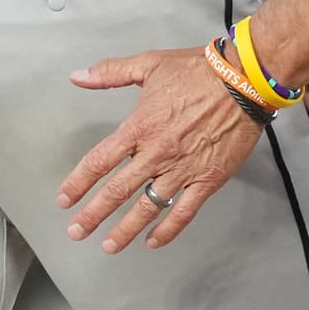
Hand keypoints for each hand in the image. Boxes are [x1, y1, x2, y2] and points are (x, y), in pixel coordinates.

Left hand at [61, 44, 263, 251]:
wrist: (244, 81)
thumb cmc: (199, 71)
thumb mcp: (149, 64)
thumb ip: (110, 73)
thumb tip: (78, 76)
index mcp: (139, 127)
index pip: (100, 162)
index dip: (78, 183)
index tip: (64, 200)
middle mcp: (157, 153)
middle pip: (117, 191)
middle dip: (93, 215)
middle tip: (77, 232)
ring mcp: (183, 170)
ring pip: (148, 208)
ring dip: (125, 229)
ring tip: (109, 246)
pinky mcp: (207, 179)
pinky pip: (184, 211)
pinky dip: (168, 230)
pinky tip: (153, 241)